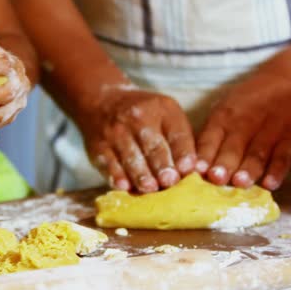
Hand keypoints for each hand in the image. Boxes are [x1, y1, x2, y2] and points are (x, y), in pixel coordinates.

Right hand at [81, 87, 195, 192]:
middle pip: (152, 145)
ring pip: (131, 157)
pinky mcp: (99, 147)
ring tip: (151, 188)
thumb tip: (191, 172)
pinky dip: (117, 176)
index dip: (183, 152)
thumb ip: (179, 139)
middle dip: (162, 165)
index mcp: (161, 109)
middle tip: (170, 181)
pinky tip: (124, 186)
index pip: (176, 132)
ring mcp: (116, 132)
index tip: (189, 169)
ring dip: (141, 174)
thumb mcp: (165, 114)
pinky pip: (109, 163)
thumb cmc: (143, 115)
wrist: (101, 102)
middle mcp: (137, 118)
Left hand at [196, 73, 290, 189]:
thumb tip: (195, 170)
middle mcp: (244, 124)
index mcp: (223, 117)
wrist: (289, 80)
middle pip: (233, 147)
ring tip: (240, 183)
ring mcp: (269, 130)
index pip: (210, 137)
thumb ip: (212, 138)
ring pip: (257, 153)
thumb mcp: (225, 111)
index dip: (204, 154)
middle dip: (224, 164)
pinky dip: (277, 170)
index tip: (197, 170)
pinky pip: (284, 155)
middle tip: (216, 178)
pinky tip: (270, 184)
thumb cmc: (247, 104)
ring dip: (248, 170)